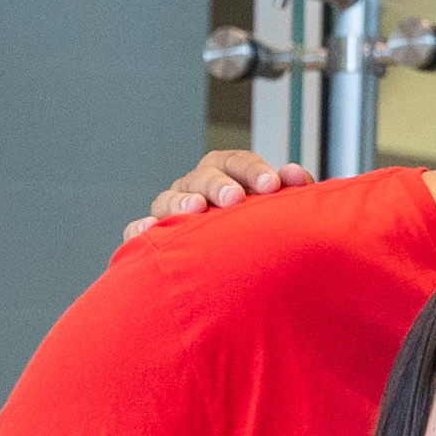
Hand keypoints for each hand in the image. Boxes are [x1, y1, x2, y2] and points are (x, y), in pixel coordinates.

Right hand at [120, 144, 311, 238]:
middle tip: (235, 198)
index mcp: (226, 174)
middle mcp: (195, 187)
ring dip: (181, 202)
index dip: (254, 171)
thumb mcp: (272, 210)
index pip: (237, 163)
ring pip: (167, 199)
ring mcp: (170, 210)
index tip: (273, 185)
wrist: (228, 272)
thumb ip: (287, 192)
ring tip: (196, 208)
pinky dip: (141, 229)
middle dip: (219, 184)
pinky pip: (137, 232)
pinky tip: (150, 230)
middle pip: (202, 177)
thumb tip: (298, 177)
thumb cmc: (253, 232)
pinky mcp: (150, 238)